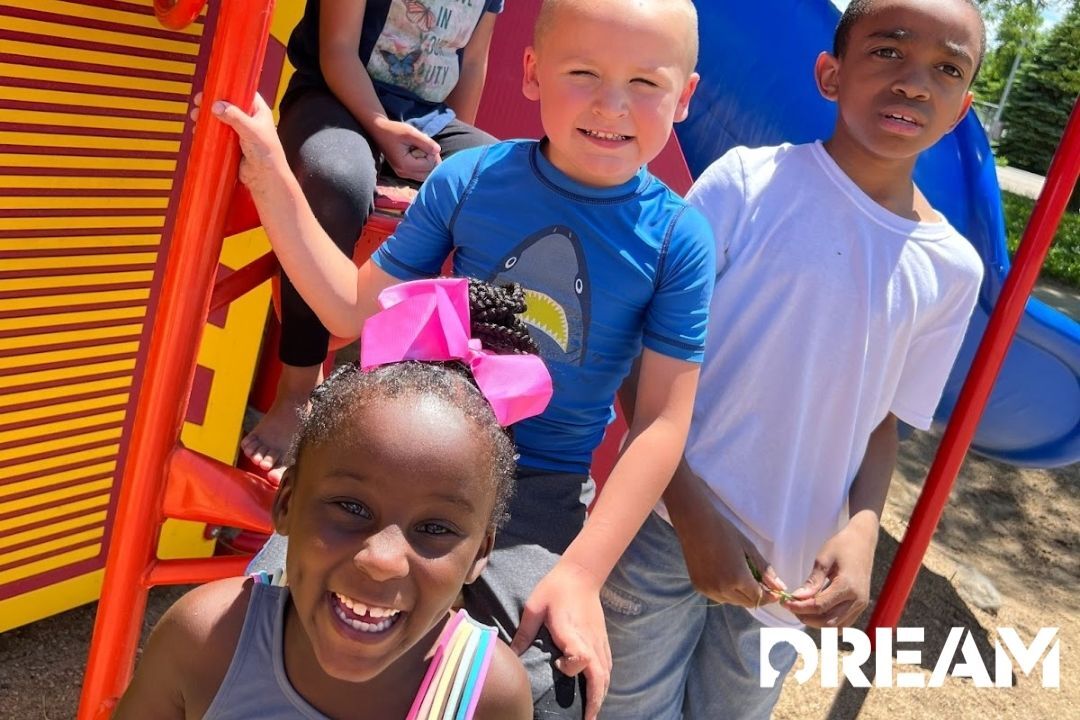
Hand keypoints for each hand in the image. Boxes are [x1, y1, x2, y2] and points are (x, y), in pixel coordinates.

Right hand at [193, 92, 287, 199]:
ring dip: (207, 117)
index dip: (228, 89)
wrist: (265, 178)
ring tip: (195, 116)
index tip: (212, 87)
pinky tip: (198, 130)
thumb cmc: (267, 153)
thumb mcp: (251, 131)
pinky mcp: (232, 144)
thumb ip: (235, 117)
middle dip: (212, 103)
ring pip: (220, 120)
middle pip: (228, 105)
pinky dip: (208, 131)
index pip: (243, 93)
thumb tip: (216, 106)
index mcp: (258, 111)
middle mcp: (249, 119)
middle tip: (199, 102)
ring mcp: (239, 131)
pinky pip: (217, 134)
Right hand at [371, 118, 441, 181]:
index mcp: (405, 165)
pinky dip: (423, 164)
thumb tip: (438, 150)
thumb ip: (425, 142)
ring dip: (428, 162)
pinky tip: (418, 153)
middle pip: (429, 173)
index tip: (425, 141)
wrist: (379, 131)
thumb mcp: (410, 132)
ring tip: (420, 149)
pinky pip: (420, 173)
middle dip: (431, 160)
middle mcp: (404, 173)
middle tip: (425, 146)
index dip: (432, 153)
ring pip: (426, 174)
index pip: (429, 165)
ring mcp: (403, 174)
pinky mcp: (404, 172)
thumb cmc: (394, 130)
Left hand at [510, 562, 610, 719]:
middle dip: (595, 700)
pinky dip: (604, 683)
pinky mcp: (602, 639)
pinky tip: (597, 692)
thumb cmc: (555, 588)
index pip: (582, 656)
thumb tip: (511, 654)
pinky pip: (607, 666)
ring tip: (591, 713)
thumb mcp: (535, 606)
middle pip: (600, 675)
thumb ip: (525, 632)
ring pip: (606, 674)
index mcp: (572, 631)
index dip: (573, 666)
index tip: (559, 665)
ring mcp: (599, 641)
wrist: (581, 573)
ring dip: (600, 695)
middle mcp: (589, 640)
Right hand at [670, 493, 786, 607]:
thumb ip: (765, 570)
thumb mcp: (749, 548)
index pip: (759, 597)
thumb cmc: (725, 532)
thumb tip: (780, 587)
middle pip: (747, 603)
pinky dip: (726, 592)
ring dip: (741, 595)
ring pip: (733, 602)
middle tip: (760, 584)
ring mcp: (709, 590)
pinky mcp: (699, 588)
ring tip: (741, 578)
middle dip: (756, 596)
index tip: (775, 592)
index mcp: (738, 578)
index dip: (769, 596)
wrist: (695, 525)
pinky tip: (726, 577)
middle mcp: (723, 589)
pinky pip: (719, 597)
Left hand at [783, 516, 876, 627]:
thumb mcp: (823, 559)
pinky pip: (843, 622)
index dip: (799, 608)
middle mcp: (857, 600)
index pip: (819, 606)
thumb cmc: (842, 545)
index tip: (785, 603)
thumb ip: (812, 581)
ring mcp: (861, 604)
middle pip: (827, 621)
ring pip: (836, 626)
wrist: (863, 540)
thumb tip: (796, 598)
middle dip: (806, 617)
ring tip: (801, 609)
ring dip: (817, 622)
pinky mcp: (861, 605)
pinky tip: (816, 610)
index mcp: (847, 586)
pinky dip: (828, 620)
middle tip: (791, 607)